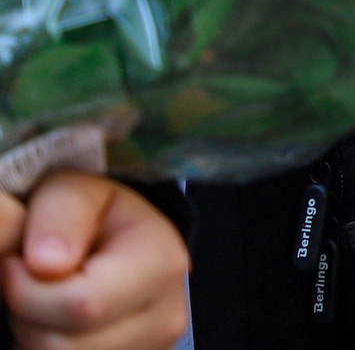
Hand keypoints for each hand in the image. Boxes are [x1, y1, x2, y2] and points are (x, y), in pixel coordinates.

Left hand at [0, 173, 190, 349]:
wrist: (116, 239)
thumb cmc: (93, 213)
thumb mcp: (76, 190)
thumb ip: (61, 213)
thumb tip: (47, 264)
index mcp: (162, 263)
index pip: (82, 305)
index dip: (27, 289)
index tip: (18, 261)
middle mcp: (166, 317)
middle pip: (64, 347)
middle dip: (29, 315)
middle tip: (31, 282)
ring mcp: (151, 349)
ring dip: (35, 334)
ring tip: (45, 300)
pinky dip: (47, 346)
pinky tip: (56, 322)